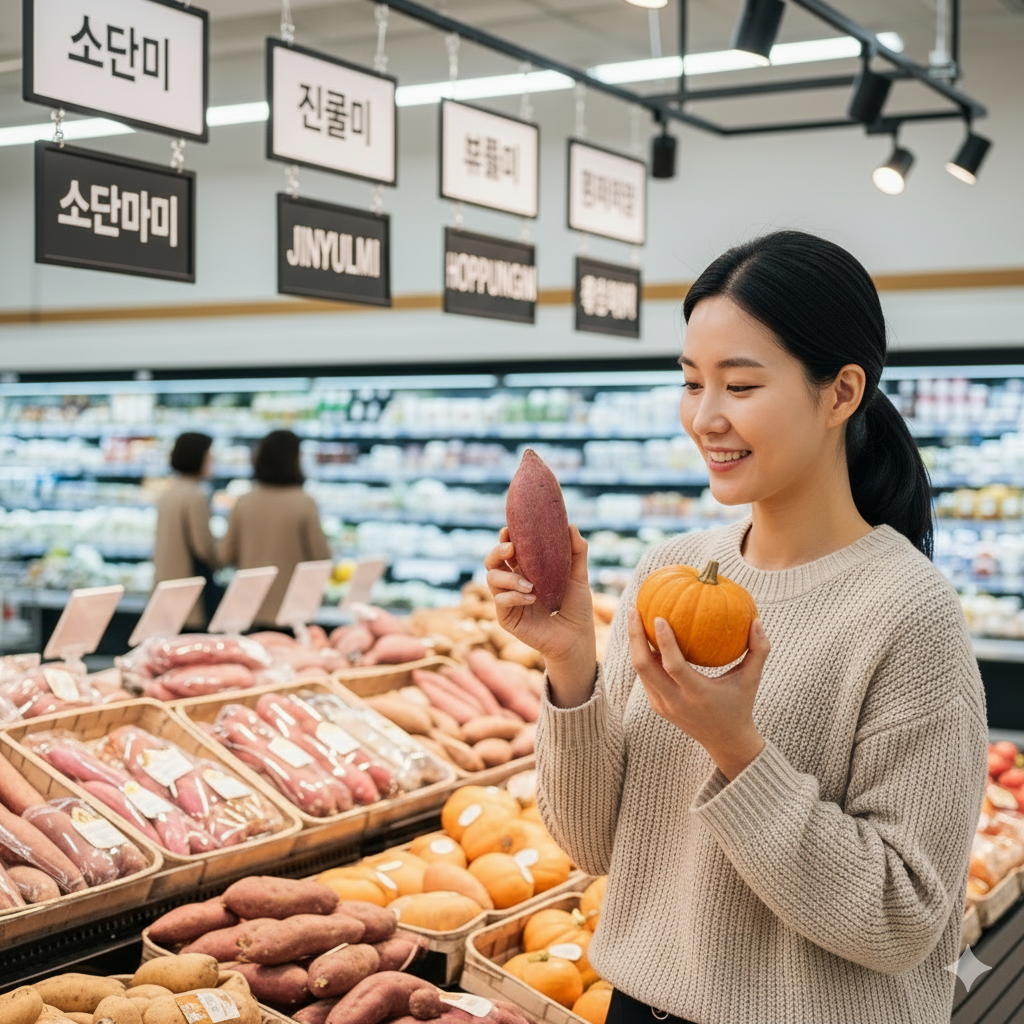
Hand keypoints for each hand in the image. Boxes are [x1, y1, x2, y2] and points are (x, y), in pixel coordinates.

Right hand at [484, 525, 596, 705]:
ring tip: (530, 585)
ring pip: (492, 579)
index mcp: (525, 570)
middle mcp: (512, 582)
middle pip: (492, 562)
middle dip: (497, 551)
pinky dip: (514, 596)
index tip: (509, 529)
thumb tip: (571, 525)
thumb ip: (576, 551)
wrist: (577, 638)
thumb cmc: (576, 607)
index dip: (505, 538)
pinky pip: (501, 601)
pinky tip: (532, 599)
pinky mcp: (507, 618)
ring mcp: (508, 600)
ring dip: (508, 578)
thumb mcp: (578, 576)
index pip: (508, 550)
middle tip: (511, 548)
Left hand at [627, 609, 769, 780]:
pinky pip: (645, 676)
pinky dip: (642, 655)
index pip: (673, 666)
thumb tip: (757, 620)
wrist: (725, 742)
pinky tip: (644, 635)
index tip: (658, 617)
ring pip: (640, 671)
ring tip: (634, 616)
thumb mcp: (752, 679)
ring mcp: (663, 706)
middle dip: (634, 637)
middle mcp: (675, 701)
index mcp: (697, 694)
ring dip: (635, 644)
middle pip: (643, 667)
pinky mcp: (657, 706)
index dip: (664, 641)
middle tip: (634, 609)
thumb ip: (759, 650)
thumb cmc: (740, 704)